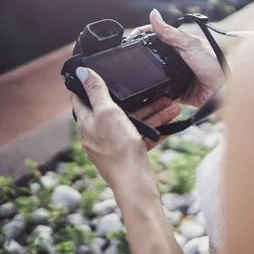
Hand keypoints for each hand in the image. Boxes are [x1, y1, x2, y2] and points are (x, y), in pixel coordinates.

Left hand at [69, 67, 179, 188]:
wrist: (134, 182)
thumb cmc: (117, 149)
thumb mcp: (107, 112)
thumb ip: (97, 91)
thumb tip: (81, 72)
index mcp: (88, 123)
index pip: (82, 98)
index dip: (88, 84)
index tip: (96, 73)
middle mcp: (98, 134)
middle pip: (116, 110)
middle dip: (137, 100)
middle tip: (153, 91)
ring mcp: (115, 145)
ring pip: (134, 123)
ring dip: (153, 113)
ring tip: (171, 106)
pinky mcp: (130, 154)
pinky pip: (143, 137)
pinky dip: (156, 129)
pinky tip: (170, 123)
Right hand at [130, 9, 225, 107]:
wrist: (222, 90)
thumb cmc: (213, 65)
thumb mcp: (190, 45)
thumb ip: (171, 32)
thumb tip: (153, 14)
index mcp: (178, 44)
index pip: (155, 36)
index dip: (141, 35)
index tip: (130, 38)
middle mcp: (174, 58)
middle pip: (150, 54)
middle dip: (138, 55)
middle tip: (126, 56)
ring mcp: (172, 74)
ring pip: (151, 72)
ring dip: (143, 73)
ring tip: (131, 73)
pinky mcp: (173, 91)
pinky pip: (158, 91)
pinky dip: (152, 90)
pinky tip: (144, 89)